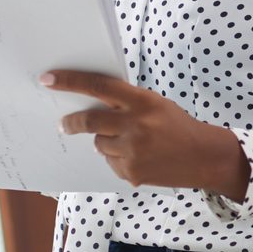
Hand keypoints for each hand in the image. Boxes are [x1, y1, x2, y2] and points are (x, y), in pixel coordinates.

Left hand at [42, 70, 249, 199]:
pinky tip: (141, 158)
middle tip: (64, 124)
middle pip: (89, 120)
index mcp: (143, 102)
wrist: (204, 157)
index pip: (99, 86)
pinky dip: (119, 159)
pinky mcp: (131, 172)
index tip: (48, 79)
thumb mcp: (157, 105)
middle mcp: (136, 125)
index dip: (70, 82)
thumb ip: (127, 103)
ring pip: (98, 144)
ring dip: (106, 142)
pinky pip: (110, 162)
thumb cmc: (179, 126)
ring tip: (132, 143)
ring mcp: (133, 151)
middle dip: (71, 122)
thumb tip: (91, 103)